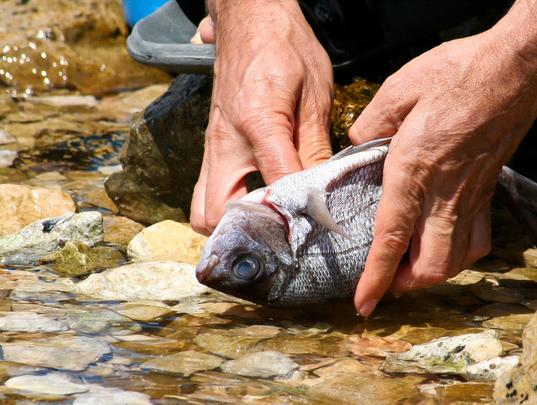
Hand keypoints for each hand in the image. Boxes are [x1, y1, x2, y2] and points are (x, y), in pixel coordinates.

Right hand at [190, 0, 333, 234]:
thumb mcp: (314, 91)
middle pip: (215, 214)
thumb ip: (315, 144)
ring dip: (231, 225)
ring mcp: (212, 147)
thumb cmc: (284, 47)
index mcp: (257, 123)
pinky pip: (208, 191)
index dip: (300, 213)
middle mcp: (225, 142)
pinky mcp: (212, 148)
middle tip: (282, 238)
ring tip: (268, 227)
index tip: (320, 227)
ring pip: (202, 209)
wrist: (248, 18)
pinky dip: (227, 207)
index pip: (277, 186)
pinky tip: (257, 205)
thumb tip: (322, 189)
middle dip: (246, 234)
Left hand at [349, 0, 536, 317]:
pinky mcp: (489, 191)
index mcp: (414, 173)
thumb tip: (359, 142)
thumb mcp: (396, 91)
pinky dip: (460, 254)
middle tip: (384, 280)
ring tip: (410, 266)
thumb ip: (370, 124)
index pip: (391, 240)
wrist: (515, 70)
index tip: (363, 305)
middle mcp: (445, 195)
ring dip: (432, 273)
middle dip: (404, 285)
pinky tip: (445, 241)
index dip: (375, 279)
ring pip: (458, 260)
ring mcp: (473, 197)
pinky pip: (480, 239)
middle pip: (431, 267)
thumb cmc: (457, 74)